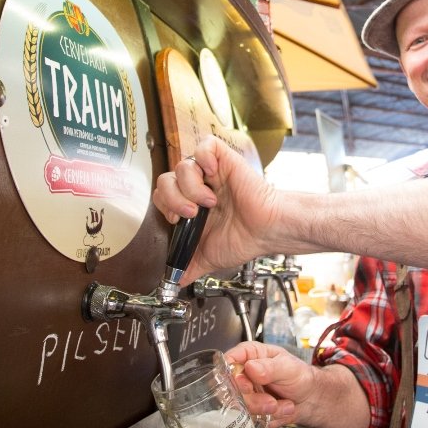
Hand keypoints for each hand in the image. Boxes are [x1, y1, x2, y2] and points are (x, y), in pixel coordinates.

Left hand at [152, 137, 281, 280]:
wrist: (266, 231)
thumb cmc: (244, 239)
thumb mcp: (207, 257)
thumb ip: (188, 267)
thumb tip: (173, 282)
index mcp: (191, 204)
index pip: (162, 195)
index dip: (166, 207)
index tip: (180, 222)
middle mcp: (199, 186)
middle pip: (166, 178)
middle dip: (174, 199)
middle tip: (193, 213)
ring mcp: (211, 172)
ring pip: (182, 165)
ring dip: (191, 186)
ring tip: (210, 201)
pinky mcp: (225, 160)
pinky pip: (205, 145)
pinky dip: (205, 159)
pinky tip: (214, 176)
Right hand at [224, 341, 313, 427]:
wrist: (310, 399)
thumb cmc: (300, 376)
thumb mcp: (288, 368)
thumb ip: (270, 368)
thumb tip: (250, 367)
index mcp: (250, 355)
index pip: (229, 360)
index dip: (233, 374)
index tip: (246, 385)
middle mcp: (244, 374)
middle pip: (232, 389)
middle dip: (253, 399)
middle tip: (271, 402)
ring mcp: (245, 394)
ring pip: (240, 407)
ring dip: (263, 410)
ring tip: (282, 405)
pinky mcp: (249, 411)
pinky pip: (250, 420)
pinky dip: (268, 418)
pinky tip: (281, 410)